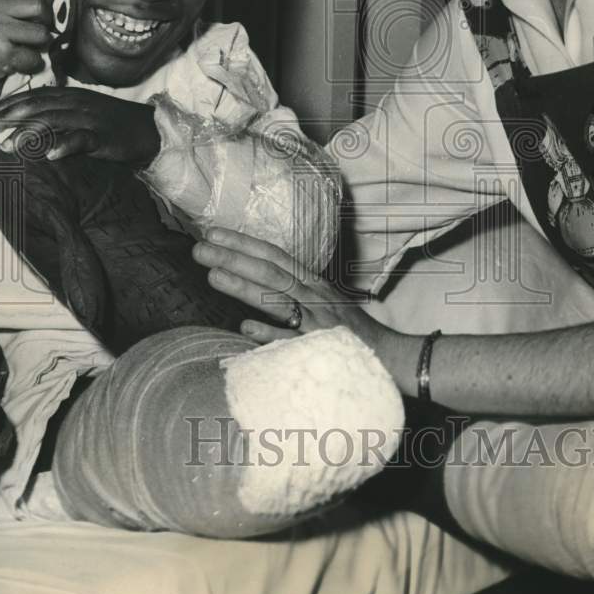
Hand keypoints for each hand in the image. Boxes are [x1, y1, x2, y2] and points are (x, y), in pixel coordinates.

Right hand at [0, 0, 53, 135]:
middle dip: (45, 19)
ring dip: (39, 45)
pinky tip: (17, 65)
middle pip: (38, 5)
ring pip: (41, 33)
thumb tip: (33, 2)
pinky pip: (35, 57)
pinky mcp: (4, 53)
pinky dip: (31, 65)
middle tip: (39, 30)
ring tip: (24, 49)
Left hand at [0, 87, 160, 165]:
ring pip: (53, 122)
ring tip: (8, 146)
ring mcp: (90, 118)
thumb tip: (29, 119)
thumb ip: (59, 111)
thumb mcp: (83, 112)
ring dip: (28, 134)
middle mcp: (77, 103)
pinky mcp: (104, 136)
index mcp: (71, 95)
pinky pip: (81, 139)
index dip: (9, 104)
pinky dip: (65, 146)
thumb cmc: (112, 124)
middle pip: (38, 107)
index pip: (34, 96)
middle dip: (9, 118)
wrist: (148, 129)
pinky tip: (49, 156)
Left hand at [192, 227, 394, 349]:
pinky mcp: (323, 350)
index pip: (274, 256)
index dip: (244, 243)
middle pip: (270, 272)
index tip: (213, 233)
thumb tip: (257, 283)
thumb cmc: (352, 333)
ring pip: (278, 300)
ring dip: (245, 287)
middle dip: (234, 258)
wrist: (394, 360)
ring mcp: (318, 322)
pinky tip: (245, 327)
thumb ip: (293, 294)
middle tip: (199, 249)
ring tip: (213, 276)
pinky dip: (270, 333)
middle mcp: (315, 297)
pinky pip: (293, 342)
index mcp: (313, 284)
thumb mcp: (323, 304)